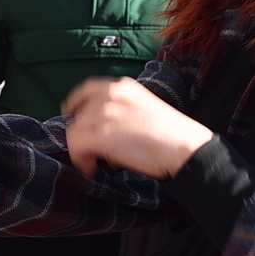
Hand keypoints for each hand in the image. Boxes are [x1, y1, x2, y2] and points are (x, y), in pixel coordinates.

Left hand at [61, 77, 212, 179]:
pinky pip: (75, 146)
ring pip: (74, 131)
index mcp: (123, 86)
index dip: (74, 103)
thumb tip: (101, 132)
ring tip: (95, 163)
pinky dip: (80, 160)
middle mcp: (110, 95)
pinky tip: (91, 169)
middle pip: (79, 115)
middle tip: (92, 152)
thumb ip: (120, 112)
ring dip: (82, 149)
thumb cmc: (170, 134)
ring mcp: (104, 113)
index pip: (87, 89)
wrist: (184, 147)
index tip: (69, 115)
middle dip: (82, 134)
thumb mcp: (143, 108)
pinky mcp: (100, 133)